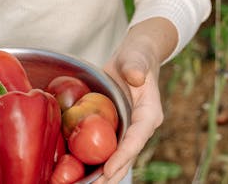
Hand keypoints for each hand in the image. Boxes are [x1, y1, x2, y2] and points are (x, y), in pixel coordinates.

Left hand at [97, 18, 176, 182]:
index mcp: (149, 114)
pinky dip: (93, 159)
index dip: (123, 155)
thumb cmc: (137, 56)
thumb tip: (136, 77)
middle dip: (111, 173)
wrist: (134, 58)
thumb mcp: (137, 57)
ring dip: (101, 174)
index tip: (108, 169)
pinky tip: (77, 170)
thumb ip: (136, 66)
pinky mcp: (116, 129)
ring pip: (116, 157)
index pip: (137, 139)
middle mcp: (140, 127)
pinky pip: (105, 147)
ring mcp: (128, 130)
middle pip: (126, 156)